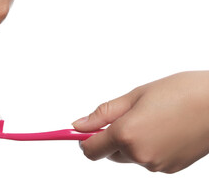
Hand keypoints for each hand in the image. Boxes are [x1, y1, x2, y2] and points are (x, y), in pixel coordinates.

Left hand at [73, 71, 208, 172]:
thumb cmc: (182, 92)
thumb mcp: (136, 95)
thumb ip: (104, 113)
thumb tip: (79, 125)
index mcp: (126, 135)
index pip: (90, 150)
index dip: (84, 140)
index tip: (84, 130)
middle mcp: (139, 155)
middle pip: (109, 153)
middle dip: (111, 137)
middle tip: (127, 115)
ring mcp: (156, 165)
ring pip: (129, 156)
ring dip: (130, 141)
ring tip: (151, 119)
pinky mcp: (170, 169)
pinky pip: (147, 159)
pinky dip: (148, 147)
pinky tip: (163, 129)